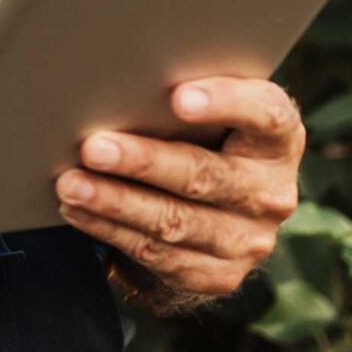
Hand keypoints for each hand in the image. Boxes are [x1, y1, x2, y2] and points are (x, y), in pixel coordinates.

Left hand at [53, 76, 302, 308]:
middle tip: (93, 148)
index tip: (178, 98)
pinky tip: (80, 211)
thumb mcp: (218, 113)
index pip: (266, 116)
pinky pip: (157, 255)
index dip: (225, 104)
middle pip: (204, 176)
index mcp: (280, 141)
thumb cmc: (210, 138)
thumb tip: (127, 76)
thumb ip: (192, 95)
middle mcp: (271, 193)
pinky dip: (111, 230)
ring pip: (174, 222)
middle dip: (143, 162)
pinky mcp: (218, 274)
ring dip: (115, 203)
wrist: (228, 210)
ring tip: (71, 184)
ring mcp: (248, 241)